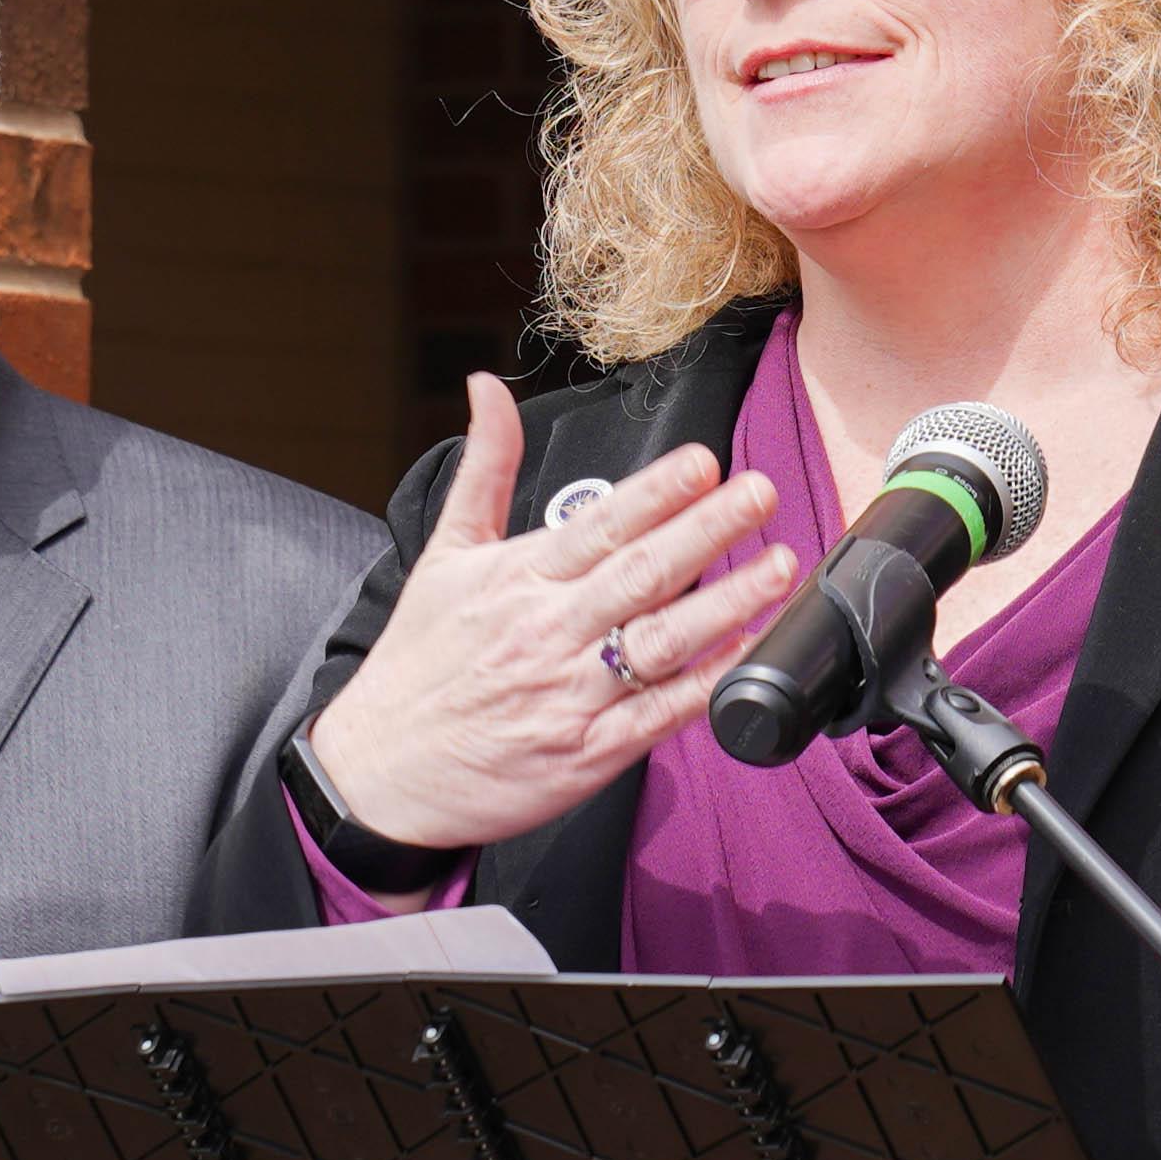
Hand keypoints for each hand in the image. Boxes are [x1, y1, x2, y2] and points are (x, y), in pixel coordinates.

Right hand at [299, 373, 801, 858]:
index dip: (654, 493)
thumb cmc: (418, 662)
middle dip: (707, 530)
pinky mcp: (589, 753)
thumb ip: (483, 466)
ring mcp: (571, 696)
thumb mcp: (443, 552)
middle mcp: (548, 632)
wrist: (382, 772)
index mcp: (518, 579)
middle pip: (640, 574)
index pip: (597, 526)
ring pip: (660, 642)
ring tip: (778, 567)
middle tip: (760, 493)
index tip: (703, 462)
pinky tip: (750, 654)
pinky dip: (707, 685)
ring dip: (725, 603)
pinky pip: (660, 714)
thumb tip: (485, 386)